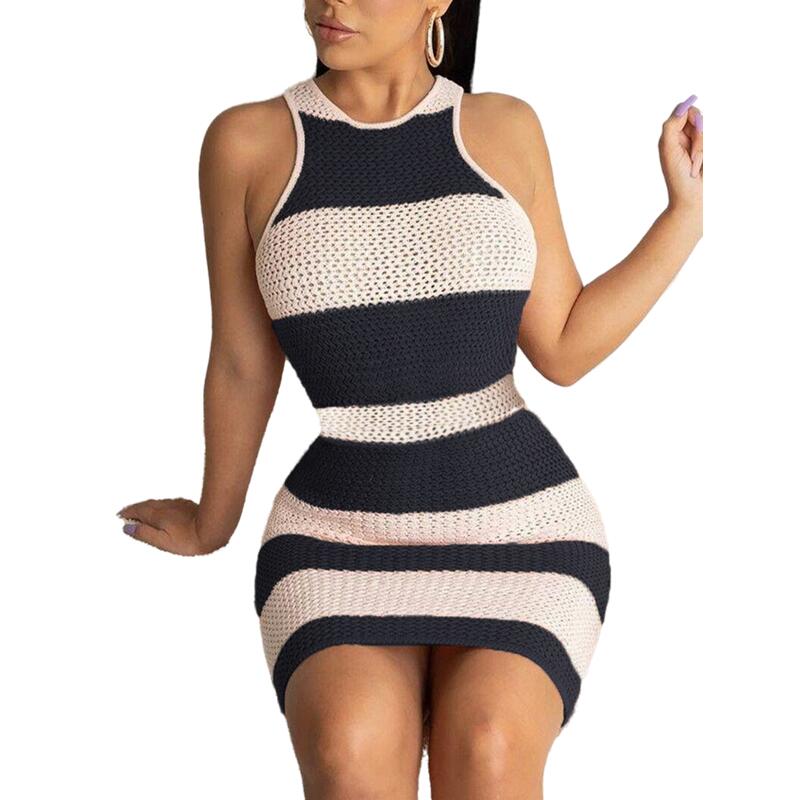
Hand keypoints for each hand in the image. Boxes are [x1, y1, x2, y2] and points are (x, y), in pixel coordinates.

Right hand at [116, 497, 221, 555]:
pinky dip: (160, 506)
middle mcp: (166, 506)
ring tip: (142, 512)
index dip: (128, 513)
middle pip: (147, 505)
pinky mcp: (187, 505)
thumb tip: (127, 527)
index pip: (138, 510)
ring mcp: (178, 504)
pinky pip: (168, 503)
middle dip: (136, 509)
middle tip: (127, 513)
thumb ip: (143, 534)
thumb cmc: (189, 539)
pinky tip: (163, 510)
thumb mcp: (162, 542)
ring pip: (158, 503)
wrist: (214, 528)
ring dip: (148, 507)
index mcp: (157, 515)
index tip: (120, 515)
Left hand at [659, 93, 702, 214]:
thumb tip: (684, 106)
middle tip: (692, 157)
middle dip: (699, 137)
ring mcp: (699, 145)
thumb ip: (671, 126)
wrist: (693, 199)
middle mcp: (685, 137)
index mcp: (672, 135)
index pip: (685, 111)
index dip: (692, 118)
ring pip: (708, 131)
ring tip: (697, 164)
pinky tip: (705, 166)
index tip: (693, 128)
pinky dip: (711, 152)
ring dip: (704, 147)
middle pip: (699, 119)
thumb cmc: (677, 177)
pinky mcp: (711, 152)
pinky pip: (716, 141)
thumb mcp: (668, 149)